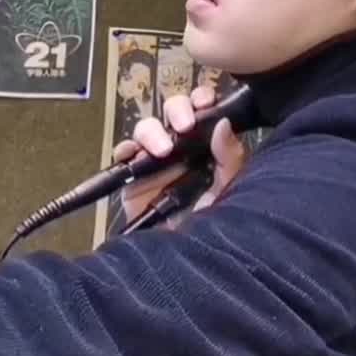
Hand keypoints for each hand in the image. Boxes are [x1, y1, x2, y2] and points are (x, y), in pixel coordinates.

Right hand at [112, 84, 249, 227]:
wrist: (187, 256)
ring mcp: (155, 161)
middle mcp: (181, 148)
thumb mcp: (231, 189)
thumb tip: (224, 123)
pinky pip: (123, 153)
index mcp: (207, 145)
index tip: (206, 102)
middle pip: (173, 112)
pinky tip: (134, 154)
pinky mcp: (133, 177)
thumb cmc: (214, 223)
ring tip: (161, 148)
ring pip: (147, 127)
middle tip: (185, 124)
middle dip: (178, 108)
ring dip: (152, 131)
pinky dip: (126, 148)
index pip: (203, 111)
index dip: (202, 100)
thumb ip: (232, 157)